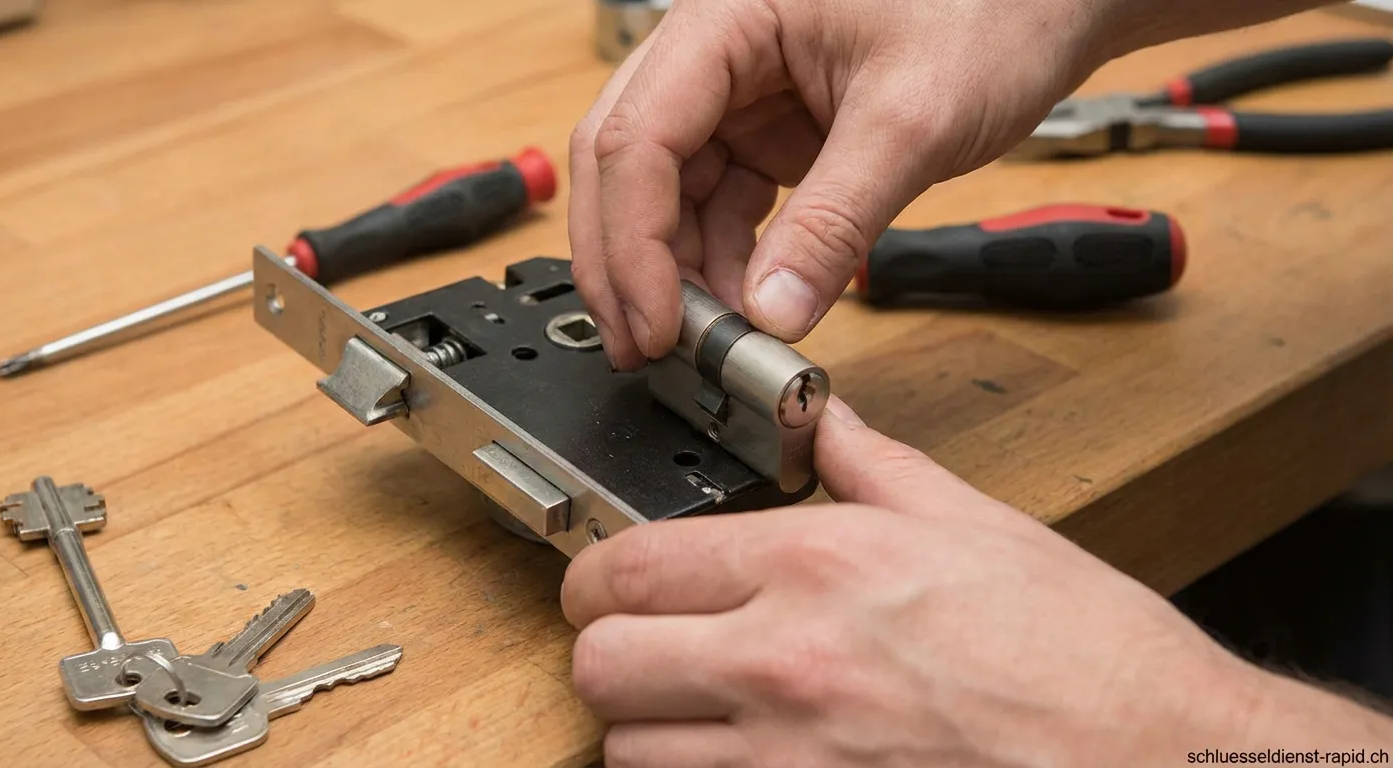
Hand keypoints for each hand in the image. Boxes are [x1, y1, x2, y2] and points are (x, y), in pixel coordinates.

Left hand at [561, 399, 1267, 765]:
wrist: (1157, 762)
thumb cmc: (1087, 657)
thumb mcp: (976, 526)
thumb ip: (874, 468)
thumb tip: (828, 426)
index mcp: (821, 568)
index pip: (631, 565)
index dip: (595, 573)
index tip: (605, 579)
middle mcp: (788, 665)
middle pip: (602, 663)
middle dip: (609, 649)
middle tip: (643, 643)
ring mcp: (790, 762)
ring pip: (629, 752)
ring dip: (648, 728)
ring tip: (695, 708)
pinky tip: (741, 756)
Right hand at [568, 0, 1126, 369]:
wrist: (1046, 4)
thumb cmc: (992, 11)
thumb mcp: (912, 120)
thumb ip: (836, 220)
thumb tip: (773, 314)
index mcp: (727, 18)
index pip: (636, 135)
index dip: (633, 241)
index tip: (656, 323)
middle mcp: (714, 54)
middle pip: (625, 164)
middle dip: (627, 262)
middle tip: (645, 348)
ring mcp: (736, 95)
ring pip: (664, 194)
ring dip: (675, 272)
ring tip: (706, 341)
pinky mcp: (766, 134)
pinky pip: (718, 206)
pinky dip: (723, 263)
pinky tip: (744, 308)